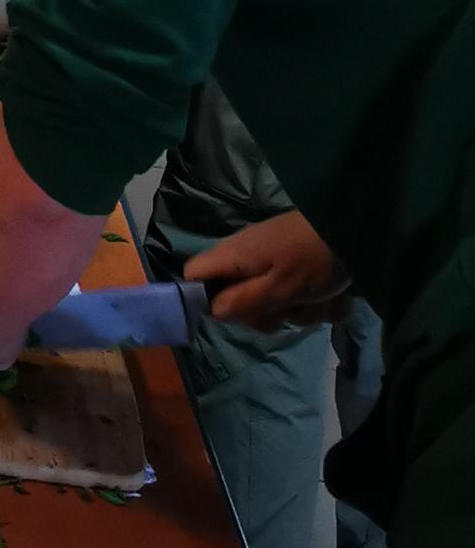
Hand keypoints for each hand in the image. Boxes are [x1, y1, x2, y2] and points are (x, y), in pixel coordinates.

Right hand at [186, 211, 348, 329]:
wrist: (355, 230)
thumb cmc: (312, 260)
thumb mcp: (279, 288)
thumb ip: (243, 301)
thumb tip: (209, 311)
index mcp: (234, 257)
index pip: (193, 274)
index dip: (200, 298)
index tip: (228, 316)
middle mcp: (246, 257)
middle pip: (233, 296)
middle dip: (260, 313)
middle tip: (283, 315)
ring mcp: (270, 260)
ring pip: (268, 300)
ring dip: (294, 311)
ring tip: (316, 304)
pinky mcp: (292, 265)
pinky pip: (292, 294)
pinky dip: (310, 302)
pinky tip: (329, 299)